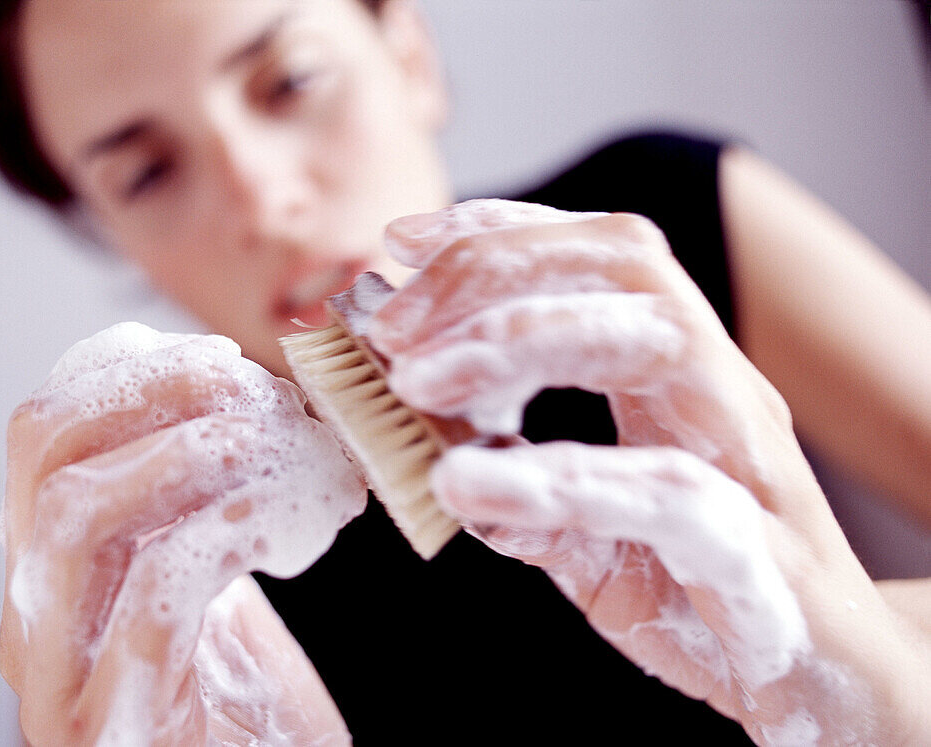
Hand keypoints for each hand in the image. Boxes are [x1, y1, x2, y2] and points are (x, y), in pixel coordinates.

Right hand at [0, 323, 363, 744]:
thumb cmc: (248, 706)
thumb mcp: (212, 585)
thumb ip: (193, 507)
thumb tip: (230, 397)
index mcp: (53, 580)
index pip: (41, 437)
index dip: (126, 372)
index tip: (219, 356)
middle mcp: (35, 629)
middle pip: (43, 459)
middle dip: (153, 393)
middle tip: (249, 384)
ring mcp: (63, 687)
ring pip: (74, 519)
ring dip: (188, 454)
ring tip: (276, 446)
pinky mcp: (118, 735)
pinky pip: (153, 605)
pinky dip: (224, 539)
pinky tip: (290, 532)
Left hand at [369, 200, 930, 743]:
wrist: (826, 680)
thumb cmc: (700, 588)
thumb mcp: (586, 534)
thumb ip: (519, 493)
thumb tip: (425, 461)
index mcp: (675, 373)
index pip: (596, 256)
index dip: (501, 232)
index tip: (404, 239)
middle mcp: (718, 389)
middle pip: (624, 263)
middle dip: (494, 269)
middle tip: (390, 324)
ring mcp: (750, 461)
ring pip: (656, 341)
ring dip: (518, 340)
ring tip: (415, 379)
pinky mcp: (765, 554)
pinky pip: (673, 495)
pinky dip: (566, 478)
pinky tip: (467, 486)